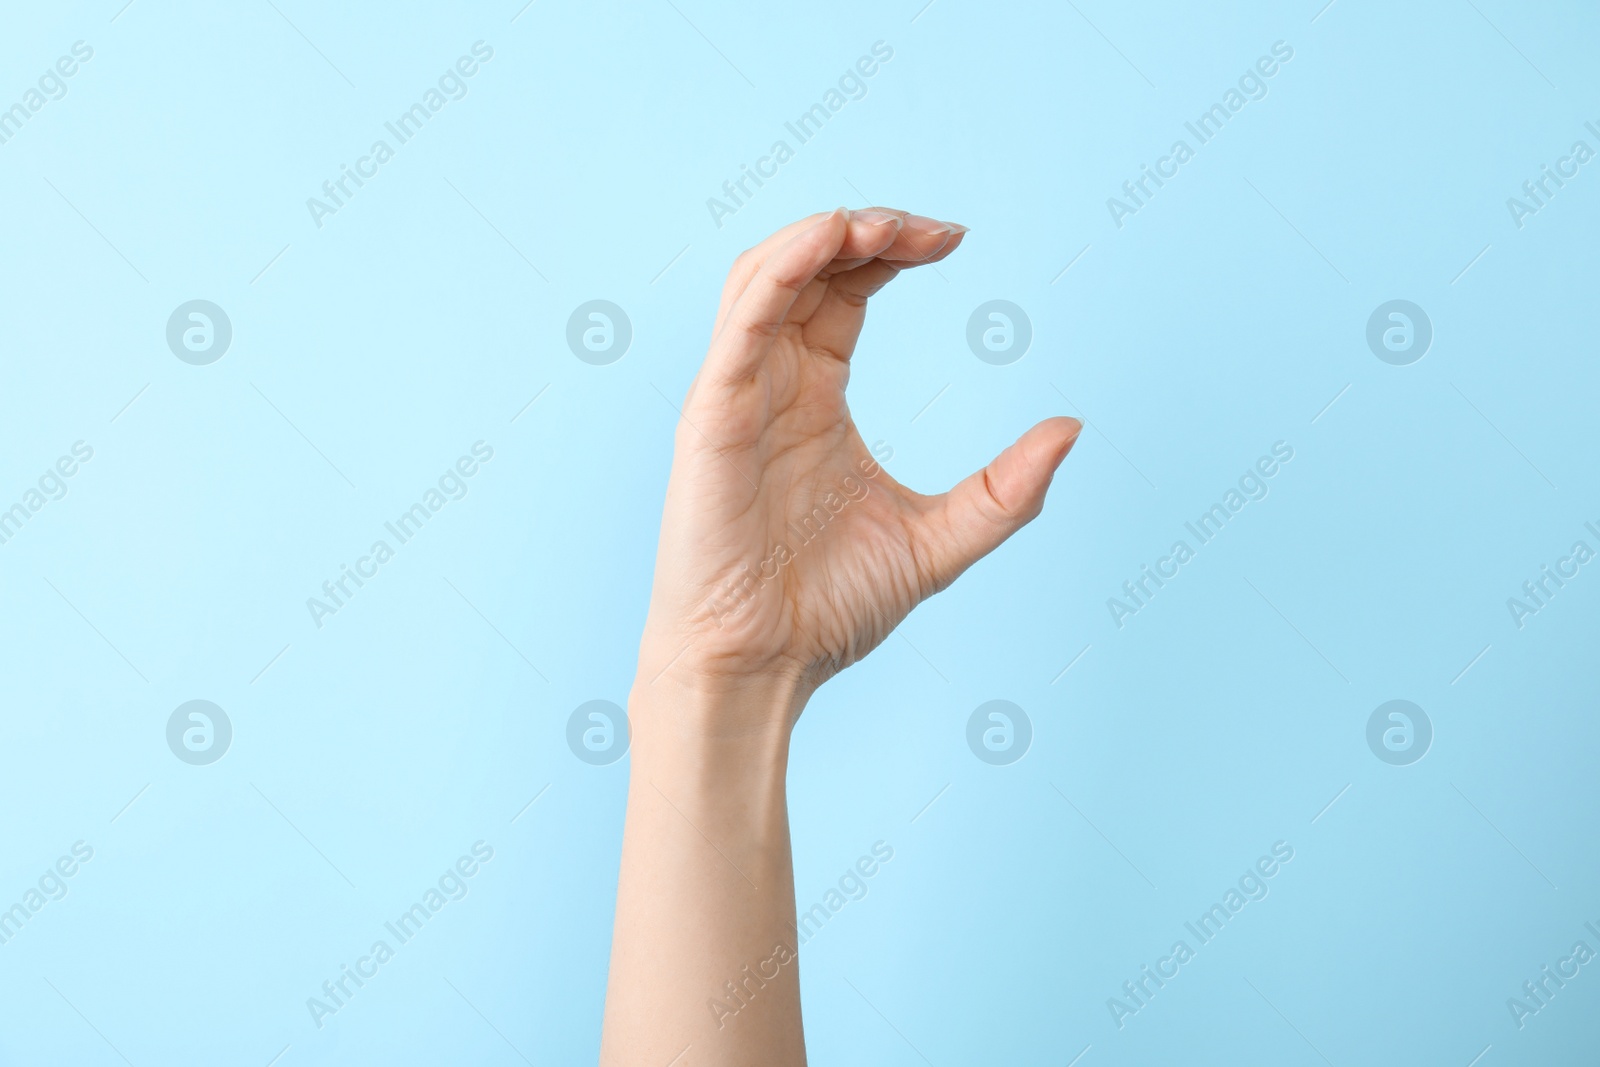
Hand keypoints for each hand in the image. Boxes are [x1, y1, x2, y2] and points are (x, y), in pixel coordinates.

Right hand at [637, 208, 1080, 715]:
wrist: (762, 669)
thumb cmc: (826, 609)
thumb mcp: (940, 540)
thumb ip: (1005, 489)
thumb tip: (1072, 430)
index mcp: (815, 397)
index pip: (846, 291)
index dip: (893, 253)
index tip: (955, 239)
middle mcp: (772, 383)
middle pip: (809, 266)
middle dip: (868, 230)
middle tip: (931, 230)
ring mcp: (738, 394)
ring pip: (764, 275)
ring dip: (820, 233)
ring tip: (884, 224)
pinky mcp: (712, 415)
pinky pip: (740, 321)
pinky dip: (781, 267)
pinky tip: (830, 238)